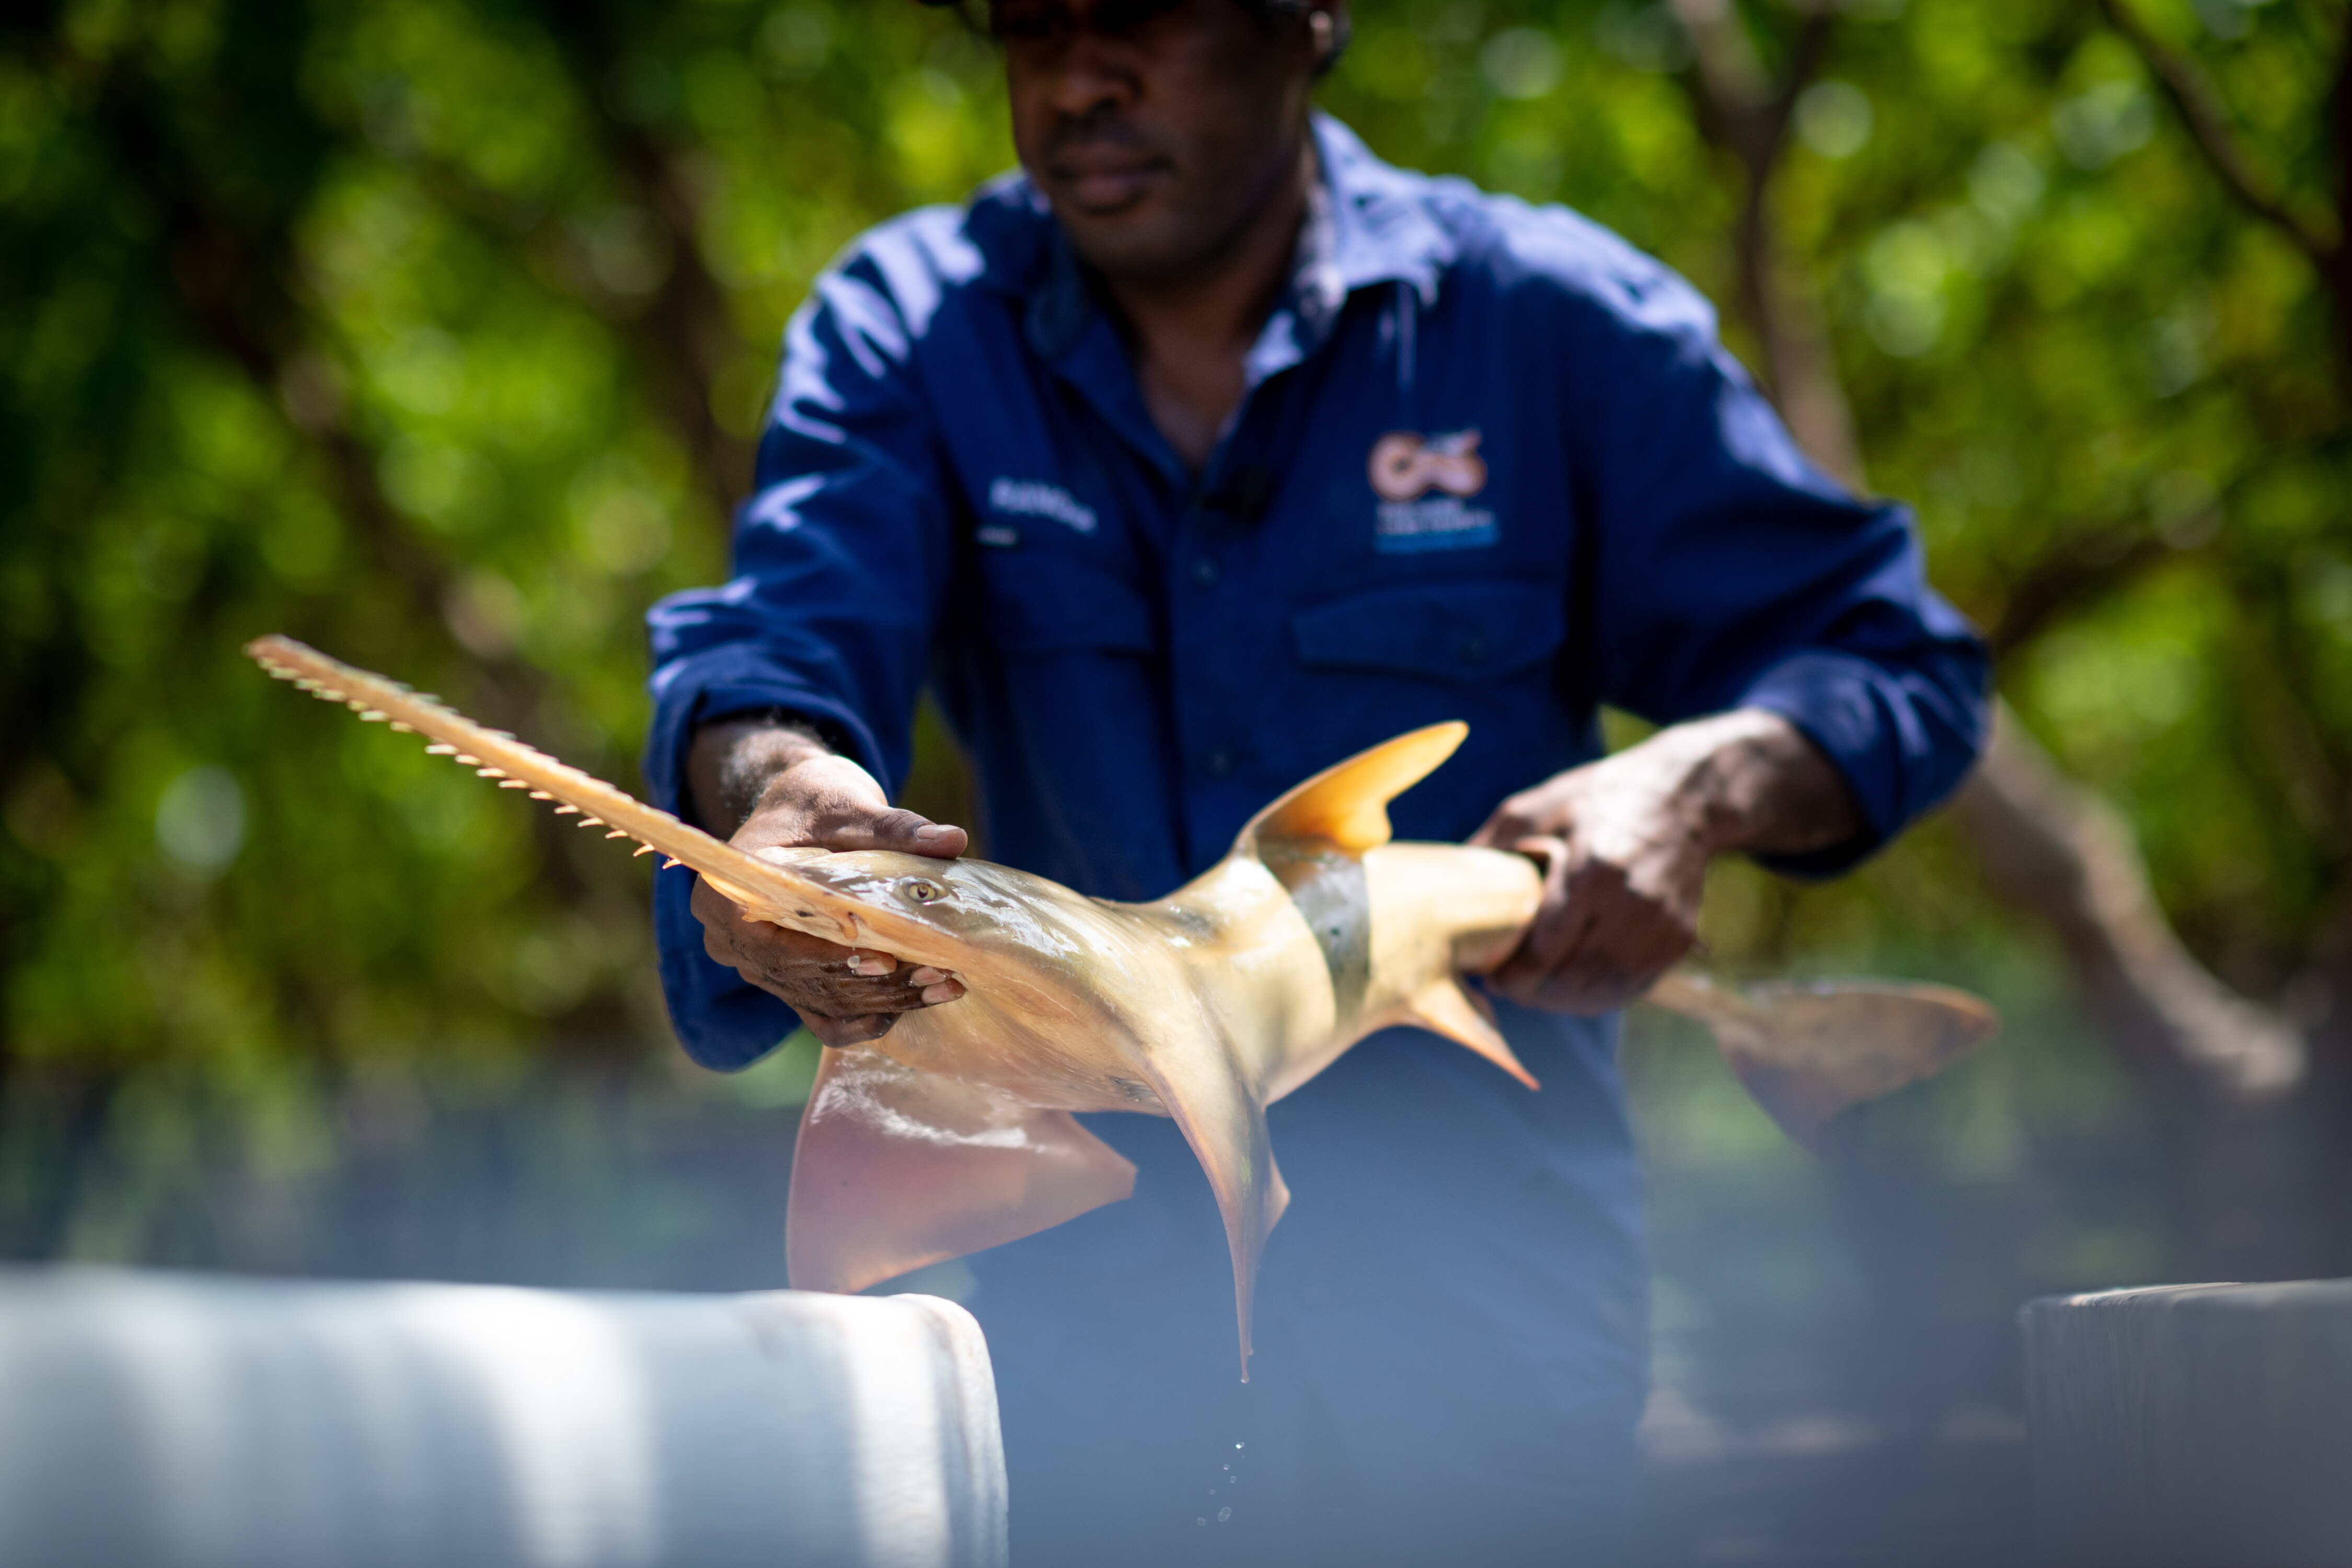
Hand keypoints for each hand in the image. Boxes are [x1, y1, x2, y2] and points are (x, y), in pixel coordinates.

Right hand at [686, 722, 970, 1047]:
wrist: (799, 814)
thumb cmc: (813, 804)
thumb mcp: (848, 806)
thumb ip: (894, 827)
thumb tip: (952, 840)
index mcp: (724, 896)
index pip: (771, 944)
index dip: (825, 958)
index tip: (885, 959)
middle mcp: (732, 942)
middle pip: (802, 978)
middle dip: (871, 983)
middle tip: (936, 975)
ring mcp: (758, 967)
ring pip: (818, 998)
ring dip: (880, 1000)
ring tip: (941, 986)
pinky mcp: (787, 979)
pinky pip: (820, 1014)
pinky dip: (861, 1017)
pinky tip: (907, 1008)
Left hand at [1466, 710, 1859, 1014]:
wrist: (1687, 796)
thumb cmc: (1600, 797)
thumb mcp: (1538, 807)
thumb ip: (1491, 846)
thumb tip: (1442, 885)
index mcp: (1591, 870)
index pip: (1543, 951)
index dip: (1510, 975)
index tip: (1487, 974)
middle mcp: (1631, 905)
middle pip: (1569, 980)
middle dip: (1529, 993)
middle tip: (1503, 987)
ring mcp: (1659, 927)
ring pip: (1600, 993)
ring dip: (1559, 1001)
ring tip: (1531, 990)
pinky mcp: (1677, 940)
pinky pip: (1628, 989)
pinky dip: (1596, 997)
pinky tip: (1570, 987)